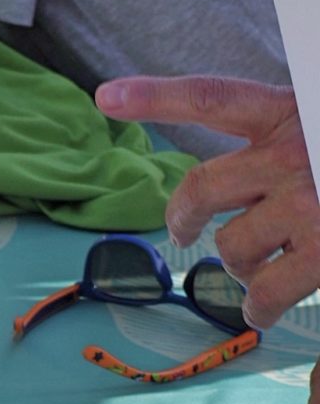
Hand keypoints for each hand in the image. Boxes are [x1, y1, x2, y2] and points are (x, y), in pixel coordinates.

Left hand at [95, 76, 316, 328]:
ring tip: (256, 267)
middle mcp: (295, 153)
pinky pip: (264, 291)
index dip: (155, 96)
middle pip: (203, 186)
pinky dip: (257, 306)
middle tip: (184, 230)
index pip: (213, 96)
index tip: (105, 96)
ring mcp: (310, 205)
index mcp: (294, 112)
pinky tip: (263, 308)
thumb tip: (241, 176)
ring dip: (235, 264)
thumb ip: (288, 136)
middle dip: (182, 215)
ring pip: (231, 246)